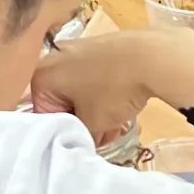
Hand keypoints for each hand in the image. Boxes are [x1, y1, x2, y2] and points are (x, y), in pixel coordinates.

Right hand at [32, 27, 193, 147]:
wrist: (151, 55)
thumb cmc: (112, 89)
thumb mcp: (92, 122)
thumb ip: (79, 137)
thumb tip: (81, 144)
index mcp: (41, 75)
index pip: (43, 116)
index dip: (64, 135)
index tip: (82, 145)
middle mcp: (53, 58)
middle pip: (61, 103)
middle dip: (81, 124)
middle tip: (99, 139)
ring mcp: (77, 50)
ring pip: (79, 93)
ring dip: (94, 114)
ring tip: (114, 128)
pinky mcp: (99, 48)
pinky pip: (93, 79)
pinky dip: (103, 97)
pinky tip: (121, 111)